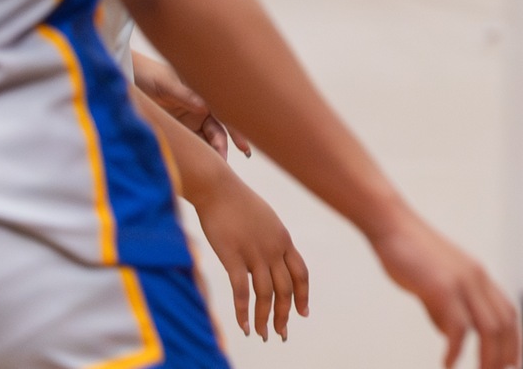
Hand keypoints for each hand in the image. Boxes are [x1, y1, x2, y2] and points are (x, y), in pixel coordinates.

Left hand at [135, 50, 247, 157]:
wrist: (132, 77)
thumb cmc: (152, 75)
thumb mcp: (167, 83)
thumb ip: (185, 95)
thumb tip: (204, 106)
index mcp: (205, 93)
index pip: (224, 113)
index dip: (236, 128)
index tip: (243, 145)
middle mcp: (202, 107)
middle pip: (218, 129)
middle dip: (223, 145)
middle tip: (223, 163)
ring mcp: (192, 119)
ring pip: (208, 138)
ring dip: (212, 151)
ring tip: (213, 166)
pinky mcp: (181, 129)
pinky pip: (193, 142)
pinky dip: (198, 152)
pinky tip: (200, 163)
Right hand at [190, 167, 309, 341]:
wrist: (218, 188)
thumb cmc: (238, 202)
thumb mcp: (265, 220)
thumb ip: (271, 240)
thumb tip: (273, 257)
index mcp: (284, 239)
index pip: (301, 273)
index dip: (303, 295)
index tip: (303, 313)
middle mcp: (273, 249)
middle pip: (285, 289)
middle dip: (284, 315)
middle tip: (281, 334)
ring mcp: (254, 253)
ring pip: (265, 294)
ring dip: (265, 318)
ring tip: (262, 334)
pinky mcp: (233, 257)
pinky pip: (241, 291)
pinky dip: (243, 311)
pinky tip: (243, 326)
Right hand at [369, 203, 521, 368]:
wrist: (392, 226)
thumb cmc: (410, 255)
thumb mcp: (436, 284)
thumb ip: (446, 309)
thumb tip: (452, 335)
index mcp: (479, 276)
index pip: (508, 313)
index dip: (513, 340)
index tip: (511, 363)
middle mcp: (478, 278)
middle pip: (505, 323)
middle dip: (505, 354)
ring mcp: (463, 281)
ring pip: (490, 327)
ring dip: (488, 357)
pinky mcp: (443, 287)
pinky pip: (458, 326)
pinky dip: (456, 350)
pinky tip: (448, 362)